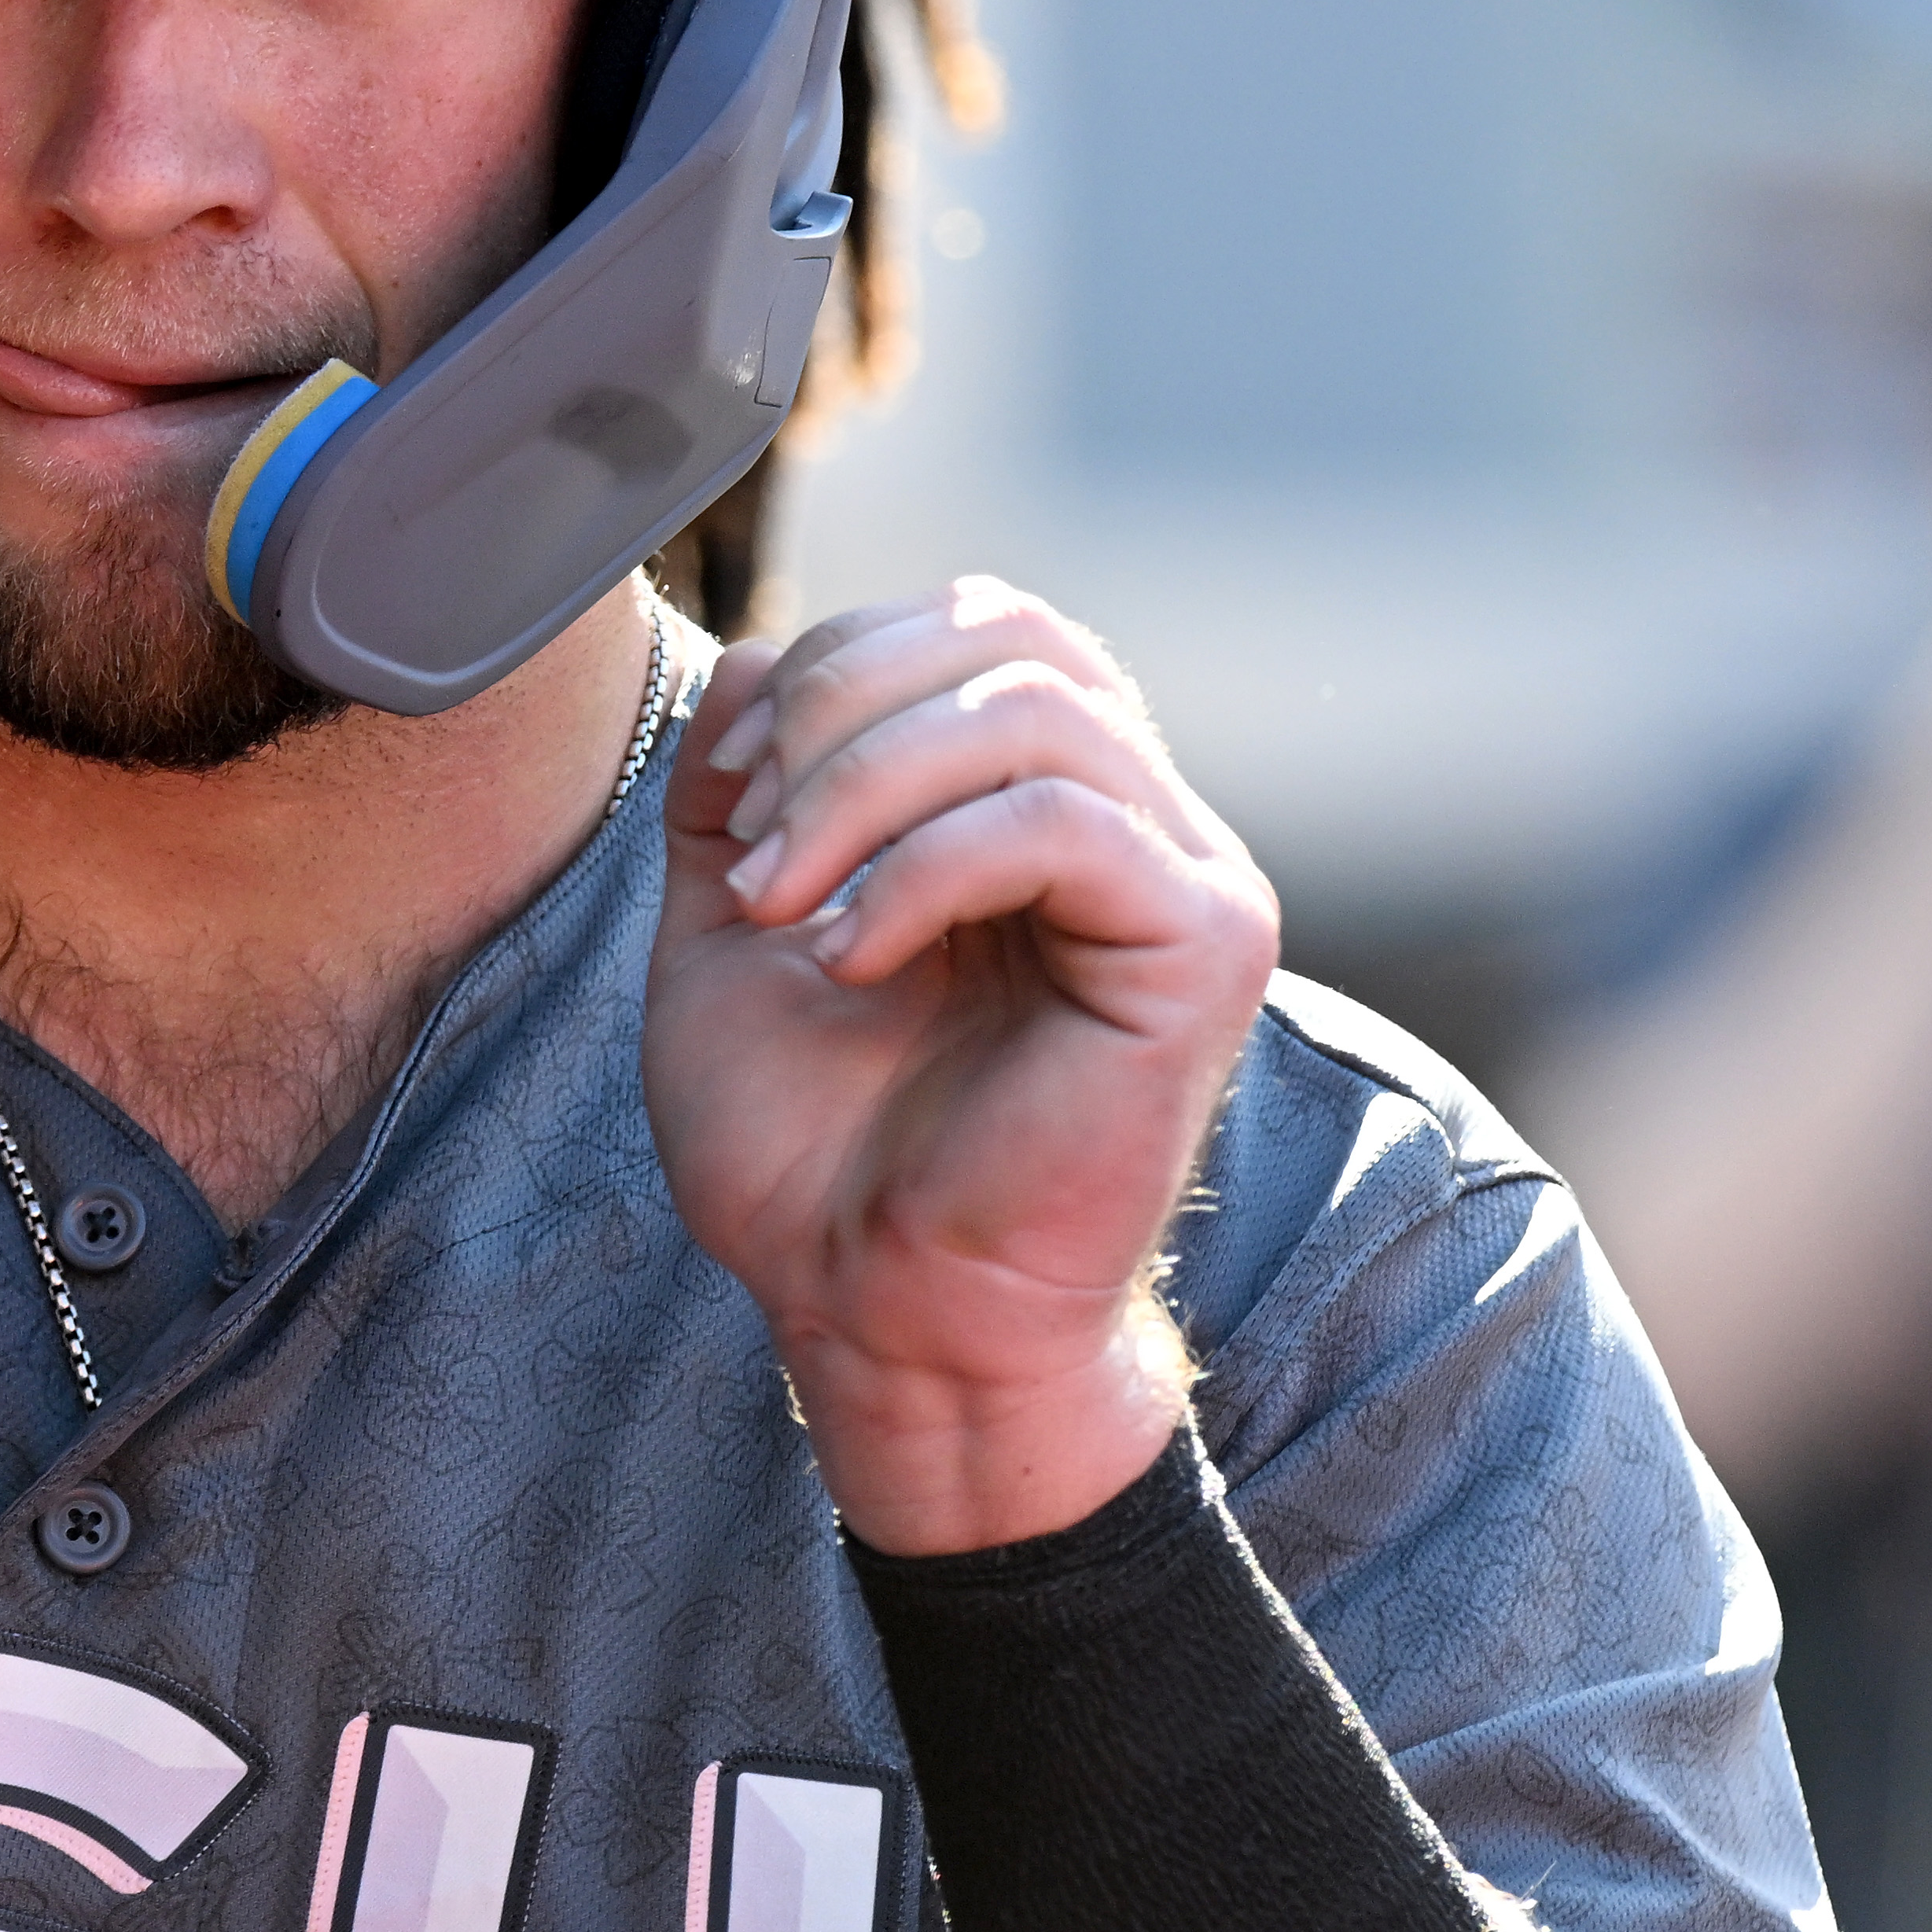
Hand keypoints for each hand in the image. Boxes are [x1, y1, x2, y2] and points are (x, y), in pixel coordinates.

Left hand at [644, 578, 1280, 1552]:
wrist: (870, 1310)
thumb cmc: (812, 1144)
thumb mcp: (731, 919)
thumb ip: (741, 778)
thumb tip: (753, 653)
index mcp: (1039, 798)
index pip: (971, 621)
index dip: (831, 664)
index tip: (730, 795)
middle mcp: (1134, 817)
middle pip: (1010, 630)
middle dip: (839, 708)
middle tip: (756, 848)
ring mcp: (1183, 877)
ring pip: (1036, 707)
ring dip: (864, 787)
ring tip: (784, 902)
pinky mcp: (1201, 950)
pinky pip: (1063, 821)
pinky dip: (924, 870)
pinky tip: (853, 955)